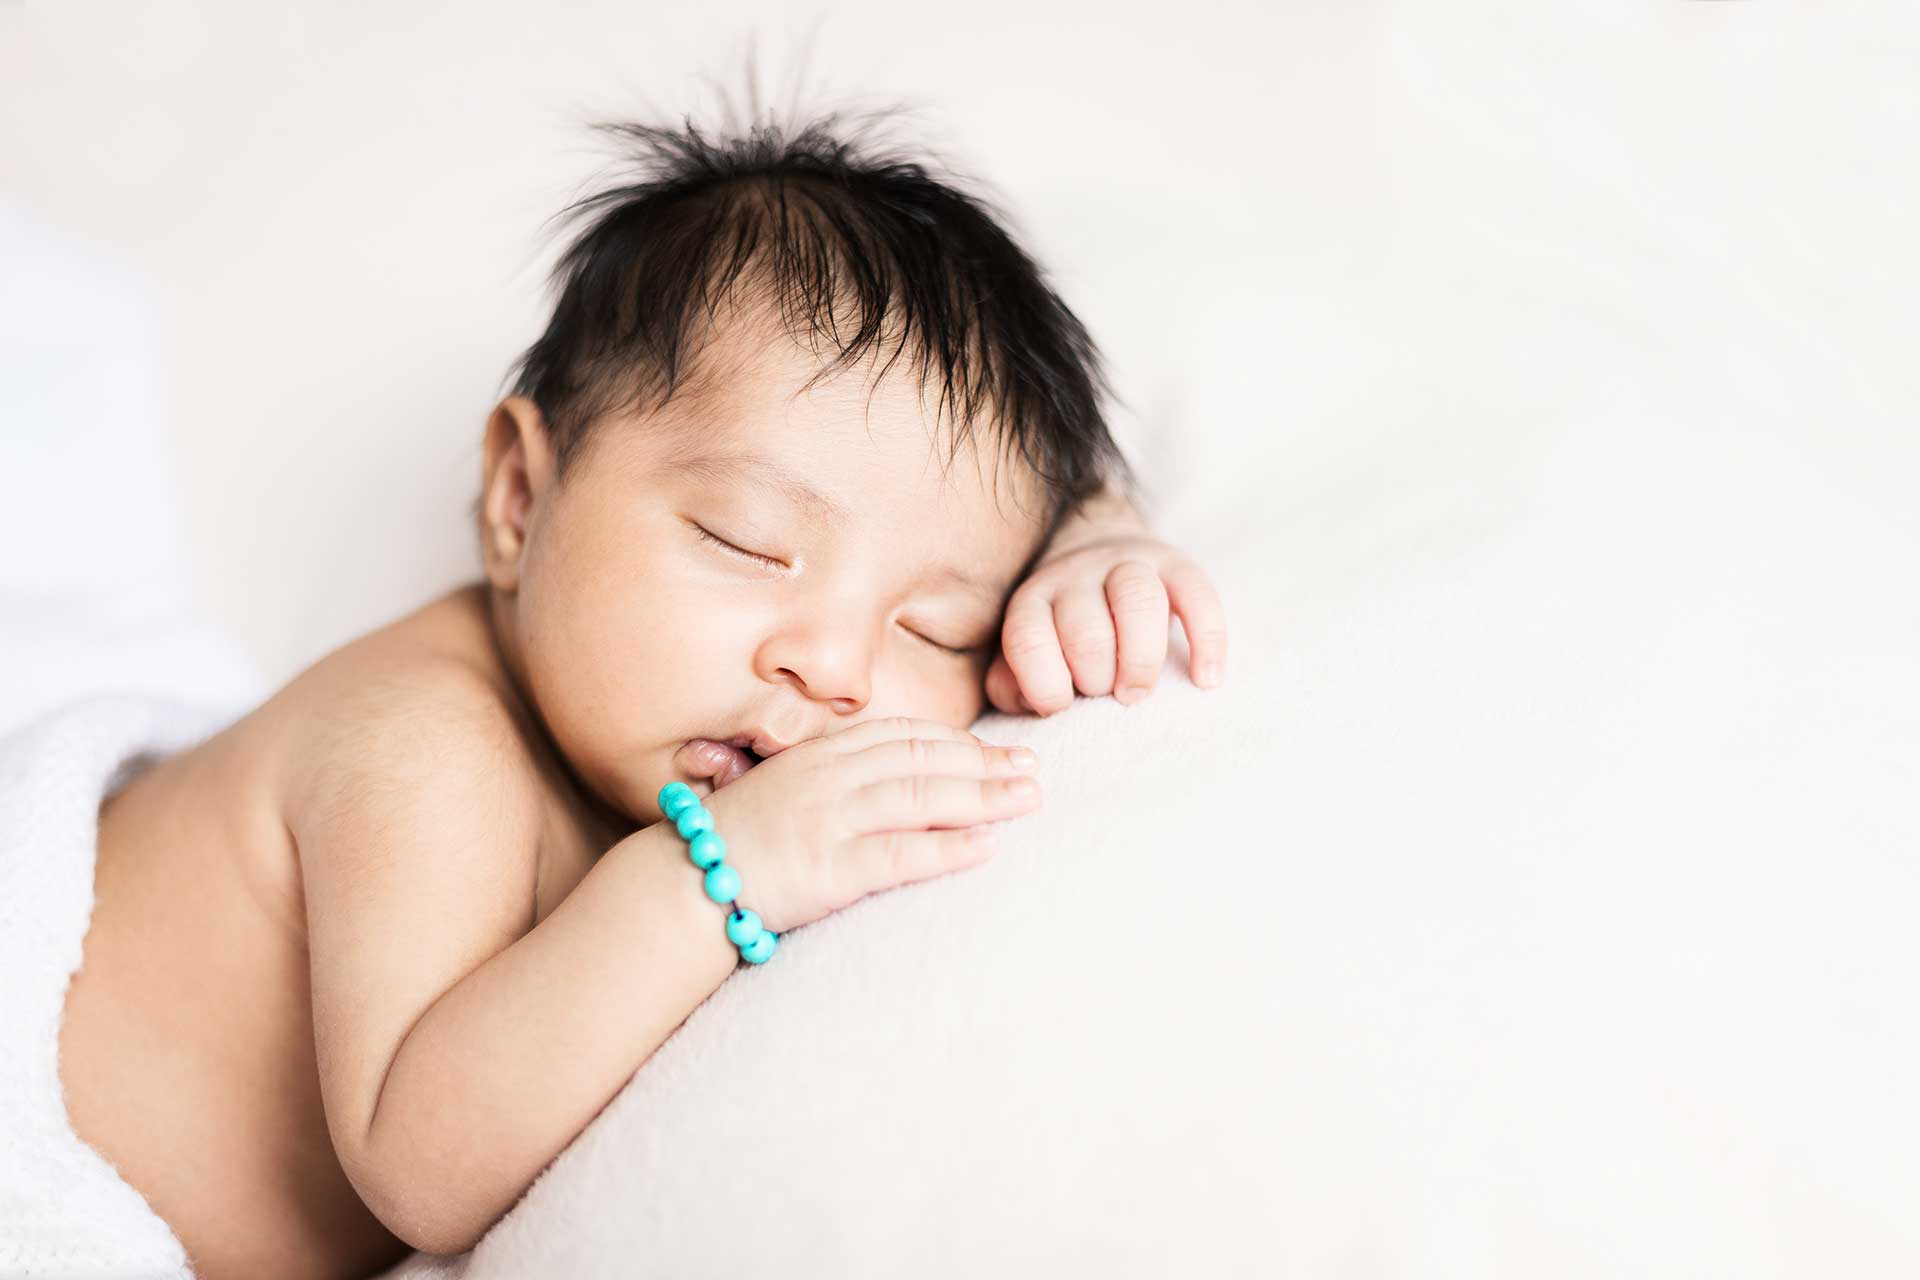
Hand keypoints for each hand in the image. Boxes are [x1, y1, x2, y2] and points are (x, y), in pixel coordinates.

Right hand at [694, 718, 1041, 933]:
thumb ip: (827, 780)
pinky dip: (949, 848)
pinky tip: (986, 846)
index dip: (955, 741)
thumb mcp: (779, 791)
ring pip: (921, 797)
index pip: (900, 735)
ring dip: (982, 796)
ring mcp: (828, 820)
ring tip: (1026, 799)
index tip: (996, 749)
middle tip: (1032, 769)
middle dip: (983, 762)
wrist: (679, 887)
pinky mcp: (829, 868)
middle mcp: (828, 778)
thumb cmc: (731, 844)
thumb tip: (880, 783)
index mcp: (817, 756)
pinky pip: (901, 854)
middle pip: (921, 759)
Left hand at [985, 529, 1227, 716]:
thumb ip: (1011, 683)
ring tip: (1138, 692)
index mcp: (1032, 601)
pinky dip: (1206, 642)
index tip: (1064, 708)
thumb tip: (1029, 706)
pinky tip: (1205, 679)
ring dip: (1141, 660)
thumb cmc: (1060, 627)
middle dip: (1098, 679)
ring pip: (1138, 602)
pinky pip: (1198, 596)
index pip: (1028, 641)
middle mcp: (1076, 577)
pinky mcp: (1175, 564)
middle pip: (1087, 631)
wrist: (1097, 550)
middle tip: (1107, 697)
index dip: (1046, 686)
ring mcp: (1126, 565)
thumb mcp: (1025, 649)